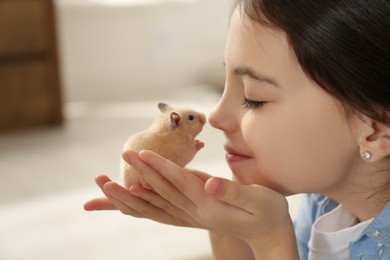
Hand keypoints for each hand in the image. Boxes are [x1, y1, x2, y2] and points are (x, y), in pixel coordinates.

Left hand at [85, 150, 292, 245]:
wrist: (269, 235)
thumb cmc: (269, 214)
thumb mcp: (258, 200)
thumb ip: (232, 191)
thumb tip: (209, 181)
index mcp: (210, 206)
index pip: (180, 182)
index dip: (161, 166)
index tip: (142, 153)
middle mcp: (196, 213)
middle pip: (163, 191)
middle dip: (142, 172)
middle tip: (124, 154)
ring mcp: (193, 216)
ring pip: (158, 202)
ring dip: (136, 189)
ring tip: (112, 180)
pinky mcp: (194, 214)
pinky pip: (165, 207)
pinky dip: (148, 200)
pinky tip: (136, 192)